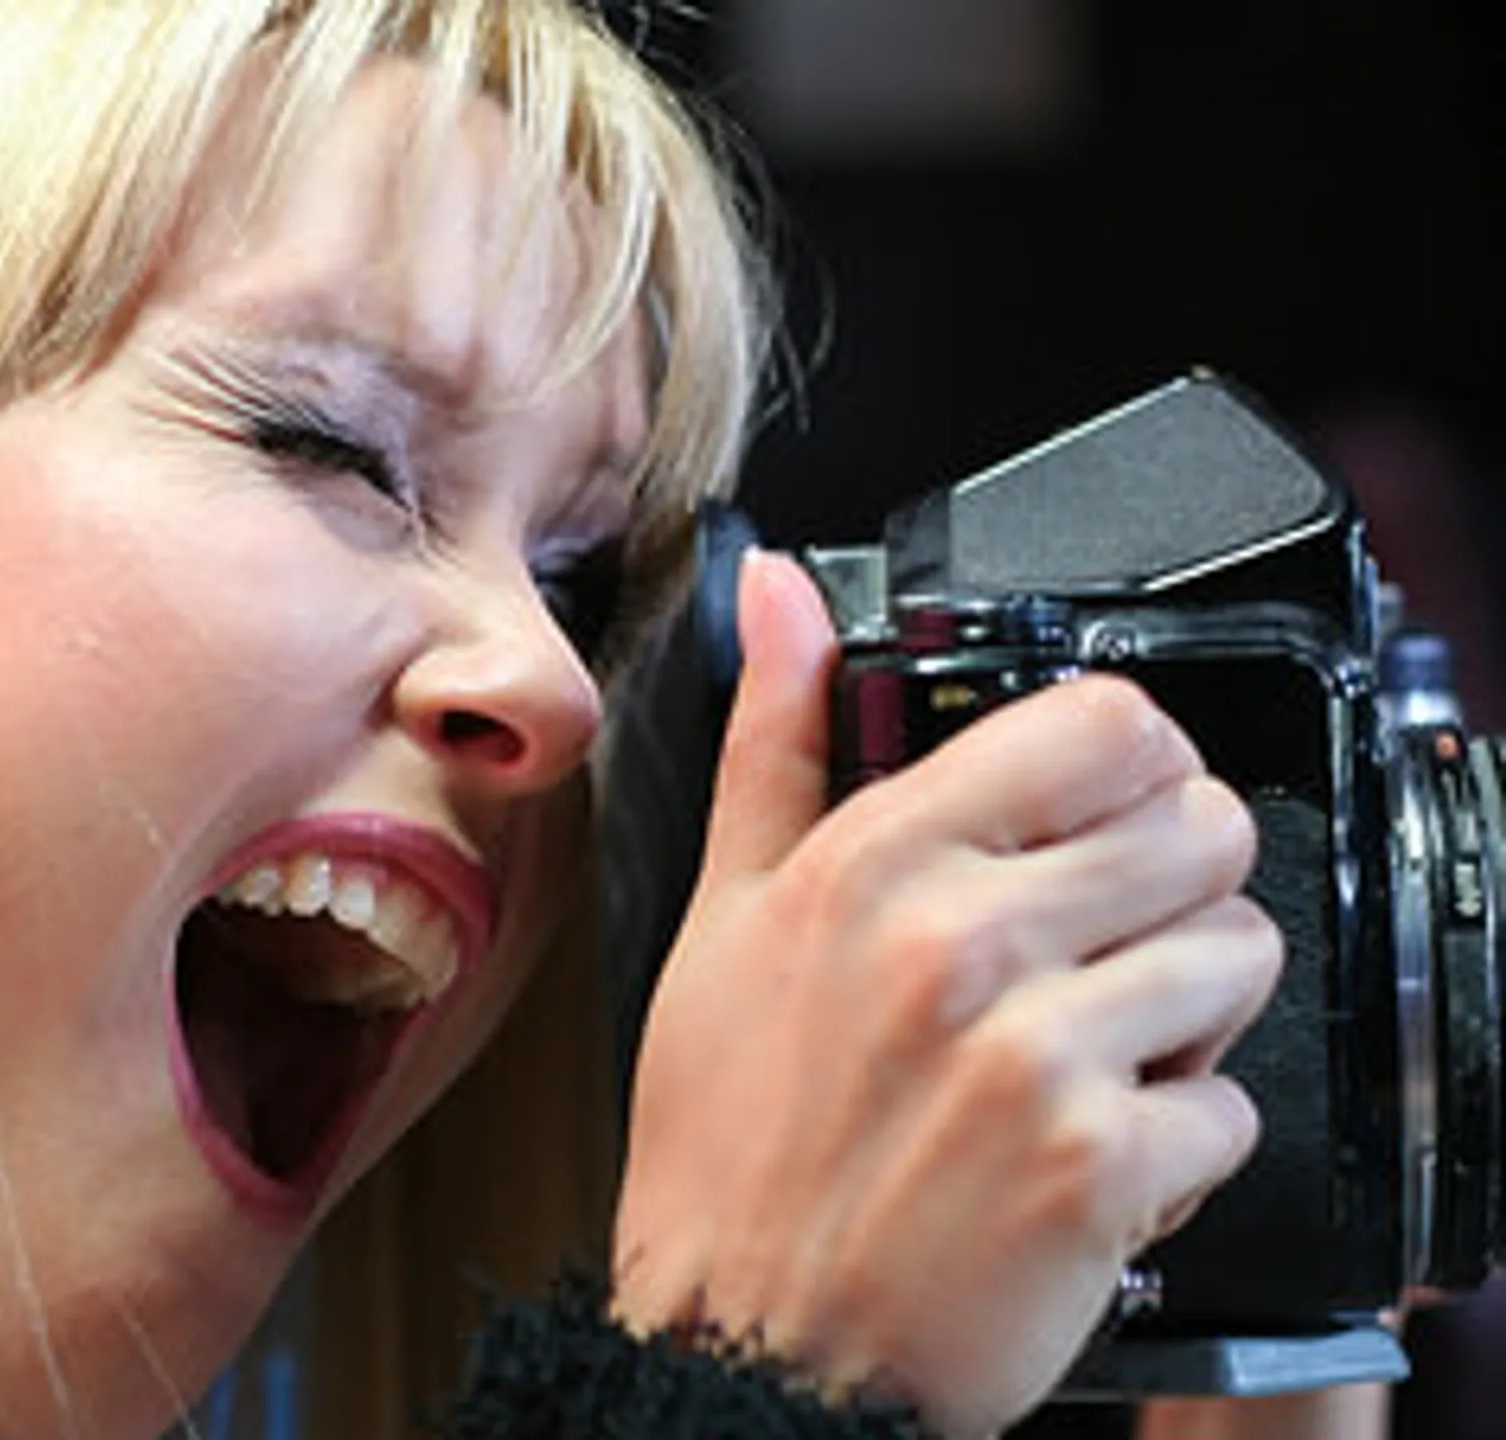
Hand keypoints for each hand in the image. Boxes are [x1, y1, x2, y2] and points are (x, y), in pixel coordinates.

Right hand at [611, 552, 1282, 1439]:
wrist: (743, 1349)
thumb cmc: (726, 1149)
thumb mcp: (724, 921)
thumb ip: (775, 743)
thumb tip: (780, 596)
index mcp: (875, 864)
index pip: (1103, 723)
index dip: (1130, 759)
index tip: (1106, 806)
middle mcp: (963, 944)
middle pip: (1200, 830)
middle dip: (1172, 885)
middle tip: (1102, 943)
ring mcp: (1038, 1059)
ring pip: (1241, 960)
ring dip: (1191, 1011)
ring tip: (1100, 1050)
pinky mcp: (1100, 1177)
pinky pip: (1233, 1110)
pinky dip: (1183, 1140)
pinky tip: (1092, 1149)